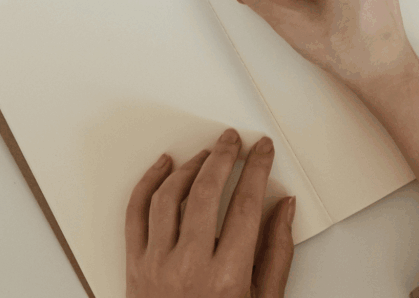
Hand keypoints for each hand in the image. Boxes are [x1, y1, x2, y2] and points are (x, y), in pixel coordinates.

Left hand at [125, 129, 294, 297]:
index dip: (256, 170)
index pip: (245, 206)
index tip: (262, 150)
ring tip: (206, 154)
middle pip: (205, 193)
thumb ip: (276, 253)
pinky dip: (148, 183)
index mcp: (227, 279)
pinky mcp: (134, 266)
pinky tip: (164, 167)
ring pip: (168, 197)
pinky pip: (135, 212)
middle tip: (233, 140)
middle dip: (223, 158)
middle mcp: (189, 268)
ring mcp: (156, 265)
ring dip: (189, 167)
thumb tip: (284, 207)